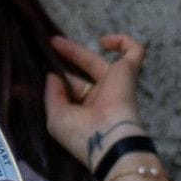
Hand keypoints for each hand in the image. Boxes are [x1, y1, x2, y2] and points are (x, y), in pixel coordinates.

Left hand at [43, 33, 149, 169]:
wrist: (109, 139)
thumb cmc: (81, 133)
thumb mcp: (57, 117)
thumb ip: (53, 95)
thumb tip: (52, 76)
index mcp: (87, 109)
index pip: (73, 89)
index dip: (61, 79)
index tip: (46, 68)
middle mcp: (101, 96)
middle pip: (81, 73)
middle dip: (67, 58)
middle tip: (51, 44)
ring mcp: (115, 83)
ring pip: (99, 61)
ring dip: (78, 49)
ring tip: (56, 41)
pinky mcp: (128, 72)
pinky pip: (134, 51)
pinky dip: (123, 41)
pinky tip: (104, 42)